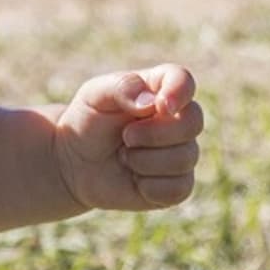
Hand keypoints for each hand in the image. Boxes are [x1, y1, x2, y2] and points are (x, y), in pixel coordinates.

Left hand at [53, 65, 202, 212]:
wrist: (76, 163)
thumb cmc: (88, 122)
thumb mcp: (95, 95)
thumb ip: (123, 87)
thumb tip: (152, 103)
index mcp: (160, 89)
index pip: (183, 80)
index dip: (179, 91)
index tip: (161, 106)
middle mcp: (178, 119)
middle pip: (193, 122)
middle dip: (154, 133)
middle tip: (125, 136)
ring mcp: (181, 152)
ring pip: (185, 158)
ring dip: (144, 160)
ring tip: (124, 156)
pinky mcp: (178, 185)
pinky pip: (178, 189)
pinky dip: (149, 186)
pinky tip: (134, 179)